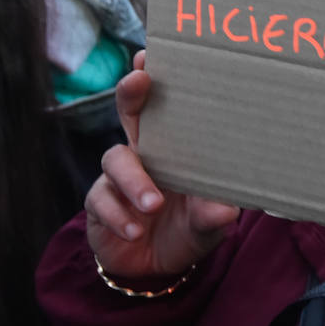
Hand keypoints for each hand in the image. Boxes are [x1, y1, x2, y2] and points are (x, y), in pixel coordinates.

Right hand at [85, 50, 238, 279]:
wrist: (158, 268)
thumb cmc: (189, 228)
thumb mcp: (209, 223)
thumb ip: (213, 215)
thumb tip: (224, 210)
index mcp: (172, 148)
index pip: (163, 109)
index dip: (154, 81)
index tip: (152, 57)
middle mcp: (143, 154)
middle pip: (129, 113)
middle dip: (131, 94)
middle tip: (138, 83)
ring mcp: (117, 178)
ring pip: (115, 161)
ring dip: (134, 181)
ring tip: (152, 205)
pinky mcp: (99, 205)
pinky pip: (100, 200)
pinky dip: (117, 215)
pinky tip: (133, 230)